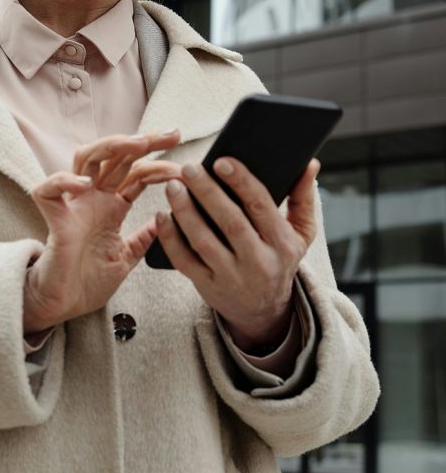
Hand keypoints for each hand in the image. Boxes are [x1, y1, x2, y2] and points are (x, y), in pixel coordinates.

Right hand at [23, 131, 180, 333]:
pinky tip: (85, 183)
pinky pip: (49, 190)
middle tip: (172, 135)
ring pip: (86, 159)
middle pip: (117, 156)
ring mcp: (73, 205)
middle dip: (144, 141)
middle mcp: (93, 199)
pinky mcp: (53, 219)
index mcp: (111, 206)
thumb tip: (167, 219)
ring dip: (111, 146)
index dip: (160, 164)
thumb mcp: (126, 257)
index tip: (186, 164)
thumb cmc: (88, 282)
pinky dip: (64, 180)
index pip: (137, 174)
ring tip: (137, 144)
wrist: (63, 306)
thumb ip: (144, 237)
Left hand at [122, 156, 319, 349]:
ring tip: (173, 186)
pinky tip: (162, 216)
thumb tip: (309, 164)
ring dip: (185, 212)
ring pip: (203, 241)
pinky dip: (170, 238)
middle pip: (230, 222)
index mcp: (282, 243)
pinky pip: (185, 261)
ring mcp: (231, 277)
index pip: (261, 207)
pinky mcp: (207, 286)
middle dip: (207, 192)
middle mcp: (258, 262)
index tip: (222, 161)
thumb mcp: (301, 234)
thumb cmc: (279, 260)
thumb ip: (303, 198)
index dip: (241, 182)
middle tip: (189, 168)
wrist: (264, 311)